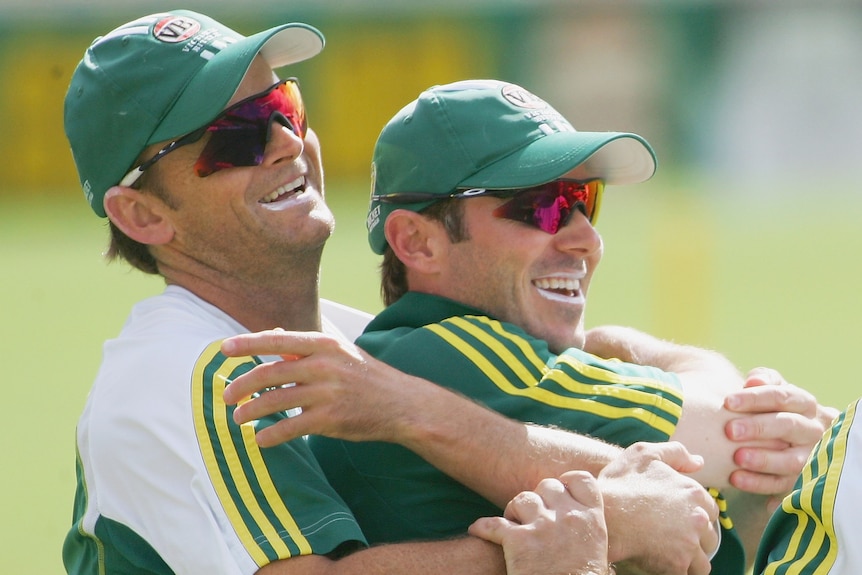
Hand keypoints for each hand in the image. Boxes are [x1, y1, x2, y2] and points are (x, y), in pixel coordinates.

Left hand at [221, 329, 433, 446]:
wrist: (401, 403)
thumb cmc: (366, 376)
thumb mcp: (339, 353)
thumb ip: (305, 347)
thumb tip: (270, 334)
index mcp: (324, 345)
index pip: (277, 341)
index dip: (247, 344)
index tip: (223, 350)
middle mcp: (323, 365)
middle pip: (269, 373)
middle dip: (241, 385)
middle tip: (225, 395)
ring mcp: (326, 393)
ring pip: (275, 401)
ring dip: (250, 412)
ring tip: (238, 419)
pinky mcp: (330, 419)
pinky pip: (290, 427)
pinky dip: (270, 435)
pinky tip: (260, 440)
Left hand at [470, 471, 610, 574]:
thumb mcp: (594, 550)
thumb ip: (584, 528)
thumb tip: (574, 518)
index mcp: (592, 519)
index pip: (581, 479)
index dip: (566, 482)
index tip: (558, 494)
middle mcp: (569, 517)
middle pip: (547, 486)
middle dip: (538, 499)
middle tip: (533, 517)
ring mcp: (543, 527)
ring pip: (522, 499)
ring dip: (515, 511)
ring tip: (514, 526)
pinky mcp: (518, 541)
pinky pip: (493, 524)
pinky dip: (483, 527)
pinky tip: (478, 530)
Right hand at [599, 442, 717, 574]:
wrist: (601, 513)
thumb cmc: (619, 483)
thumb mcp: (644, 454)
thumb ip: (676, 453)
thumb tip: (698, 462)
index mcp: (692, 492)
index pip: (709, 509)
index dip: (693, 513)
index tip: (677, 517)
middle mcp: (697, 518)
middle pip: (709, 535)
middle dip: (695, 537)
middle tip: (672, 536)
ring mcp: (689, 544)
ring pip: (702, 560)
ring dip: (690, 558)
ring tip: (669, 554)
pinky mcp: (677, 564)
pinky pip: (688, 574)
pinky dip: (678, 571)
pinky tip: (663, 564)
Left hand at [724, 367, 838, 504]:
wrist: (802, 438)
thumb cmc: (775, 408)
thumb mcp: (773, 389)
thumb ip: (764, 379)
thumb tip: (753, 381)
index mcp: (804, 403)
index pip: (782, 397)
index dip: (755, 399)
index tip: (728, 402)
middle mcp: (812, 429)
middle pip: (788, 426)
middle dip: (759, 428)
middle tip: (730, 430)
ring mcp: (811, 457)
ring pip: (792, 460)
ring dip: (764, 460)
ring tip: (737, 458)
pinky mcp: (801, 481)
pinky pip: (782, 485)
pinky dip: (760, 484)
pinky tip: (737, 479)